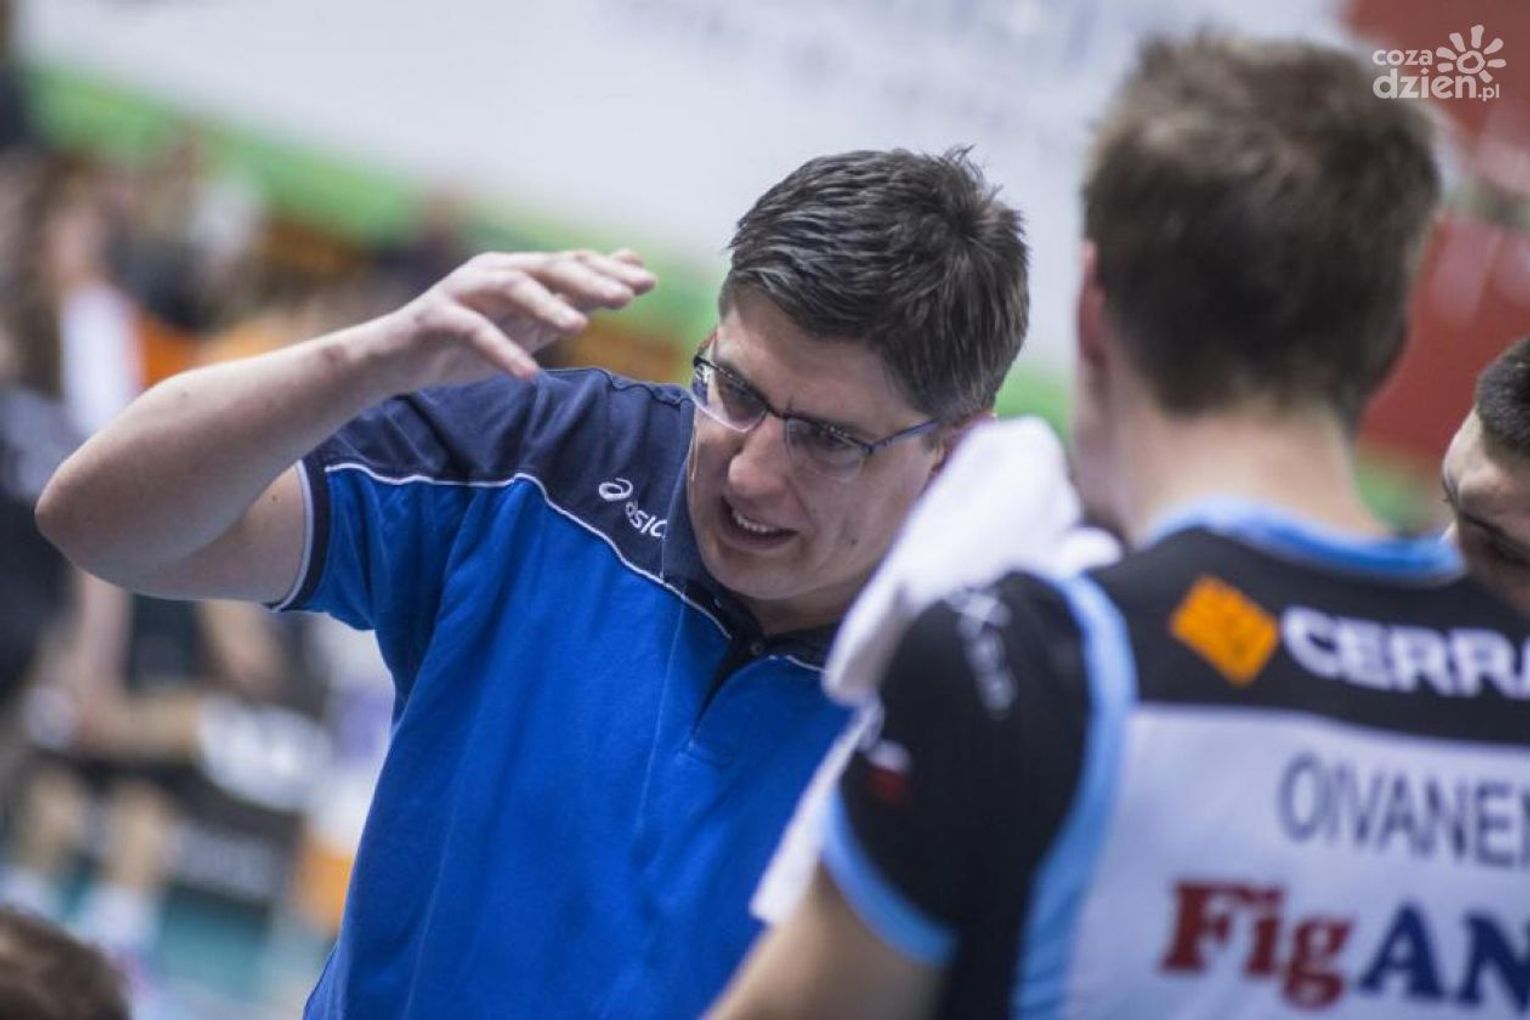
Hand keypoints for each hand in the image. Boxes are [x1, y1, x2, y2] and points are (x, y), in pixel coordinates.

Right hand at [373, 249, 655, 391]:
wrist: (395, 360)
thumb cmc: (467, 343)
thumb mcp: (528, 325)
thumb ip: (573, 300)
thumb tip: (628, 275)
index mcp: (516, 270)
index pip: (569, 261)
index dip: (608, 270)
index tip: (649, 283)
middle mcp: (491, 271)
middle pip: (545, 267)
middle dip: (588, 281)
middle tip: (626, 299)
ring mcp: (462, 291)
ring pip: (510, 287)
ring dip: (547, 306)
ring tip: (578, 329)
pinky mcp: (436, 319)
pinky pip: (473, 332)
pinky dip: (502, 352)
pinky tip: (527, 375)